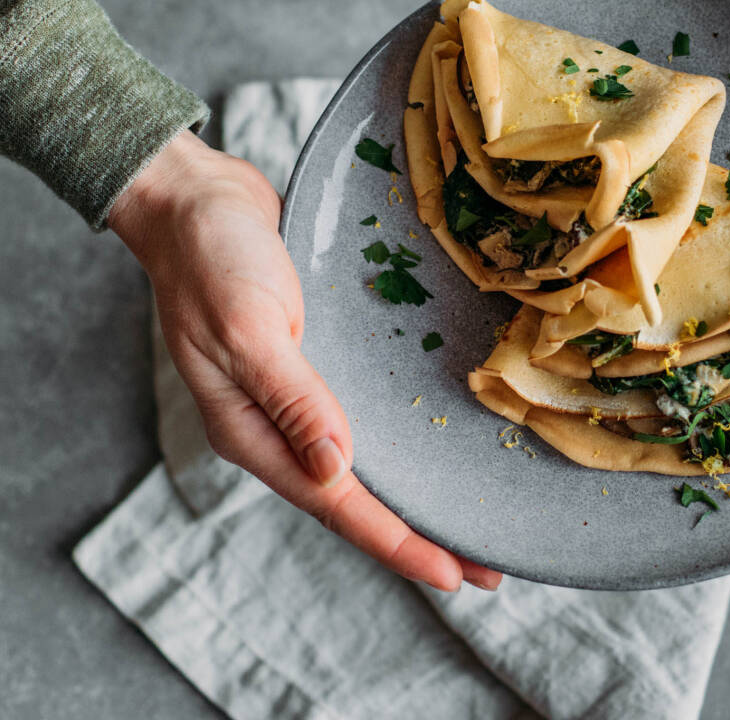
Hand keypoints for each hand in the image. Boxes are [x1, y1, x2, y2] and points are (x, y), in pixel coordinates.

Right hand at [109, 130, 500, 591]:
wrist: (199, 200)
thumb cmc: (211, 257)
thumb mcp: (246, 325)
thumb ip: (291, 397)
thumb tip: (337, 469)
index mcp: (250, 431)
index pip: (334, 502)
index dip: (395, 541)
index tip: (452, 573)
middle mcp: (276, 426)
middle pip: (356, 497)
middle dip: (419, 534)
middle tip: (487, 568)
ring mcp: (297, 397)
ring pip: (366, 463)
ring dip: (417, 493)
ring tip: (474, 521)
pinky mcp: (319, 364)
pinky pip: (366, 416)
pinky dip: (403, 441)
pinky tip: (437, 446)